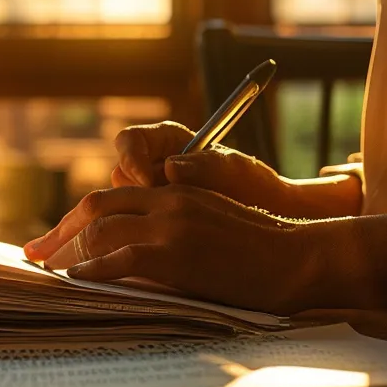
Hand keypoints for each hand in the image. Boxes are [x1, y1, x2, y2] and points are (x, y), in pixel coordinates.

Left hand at [22, 184, 326, 314]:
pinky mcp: (178, 252)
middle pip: (95, 209)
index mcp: (174, 192)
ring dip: (69, 254)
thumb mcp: (209, 225)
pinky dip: (92, 269)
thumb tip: (127, 257)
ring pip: (101, 230)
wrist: (298, 258)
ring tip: (49, 274)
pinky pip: (121, 257)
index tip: (52, 242)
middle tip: (34, 257)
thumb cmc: (260, 250)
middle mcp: (168, 201)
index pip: (108, 198)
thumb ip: (171, 228)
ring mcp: (171, 225)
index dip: (73, 220)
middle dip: (59, 235)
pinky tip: (76, 282)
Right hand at [111, 122, 361, 219]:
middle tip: (154, 214)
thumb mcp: (229, 170)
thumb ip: (200, 167)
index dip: (131, 158)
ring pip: (122, 205)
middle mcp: (152, 167)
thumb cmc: (250, 184)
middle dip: (129, 195)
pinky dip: (140, 237)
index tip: (147, 181)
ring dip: (136, 218)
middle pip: (120, 175)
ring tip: (166, 231)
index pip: (130, 141)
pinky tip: (161, 245)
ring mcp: (151, 196)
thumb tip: (171, 167)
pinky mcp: (153, 223)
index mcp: (167, 142)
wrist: (266, 218)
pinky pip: (134, 228)